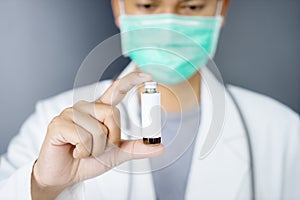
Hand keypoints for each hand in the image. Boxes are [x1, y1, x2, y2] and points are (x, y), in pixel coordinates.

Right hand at [31, 72, 163, 198]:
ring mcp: (71, 113)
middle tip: (97, 148)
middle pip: (113, 114)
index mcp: (100, 110)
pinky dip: (83, 151)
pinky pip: (83, 137)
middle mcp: (86, 107)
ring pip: (99, 129)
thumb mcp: (116, 154)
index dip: (131, 81)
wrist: (64, 175)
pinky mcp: (59, 123)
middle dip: (111, 139)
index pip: (117, 90)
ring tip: (83, 151)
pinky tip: (74, 152)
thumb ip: (135, 148)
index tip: (148, 77)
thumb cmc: (87, 160)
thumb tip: (160, 147)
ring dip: (96, 149)